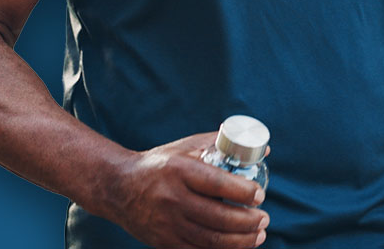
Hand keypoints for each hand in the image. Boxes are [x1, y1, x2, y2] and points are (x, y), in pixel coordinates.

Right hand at [108, 132, 268, 247]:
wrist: (118, 188)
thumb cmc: (160, 164)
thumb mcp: (186, 147)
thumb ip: (221, 145)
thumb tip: (262, 150)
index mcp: (180, 171)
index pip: (217, 184)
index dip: (242, 192)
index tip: (259, 195)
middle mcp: (172, 198)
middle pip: (218, 216)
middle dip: (248, 221)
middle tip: (264, 218)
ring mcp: (167, 224)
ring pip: (210, 239)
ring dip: (241, 240)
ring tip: (259, 235)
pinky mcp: (163, 242)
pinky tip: (238, 246)